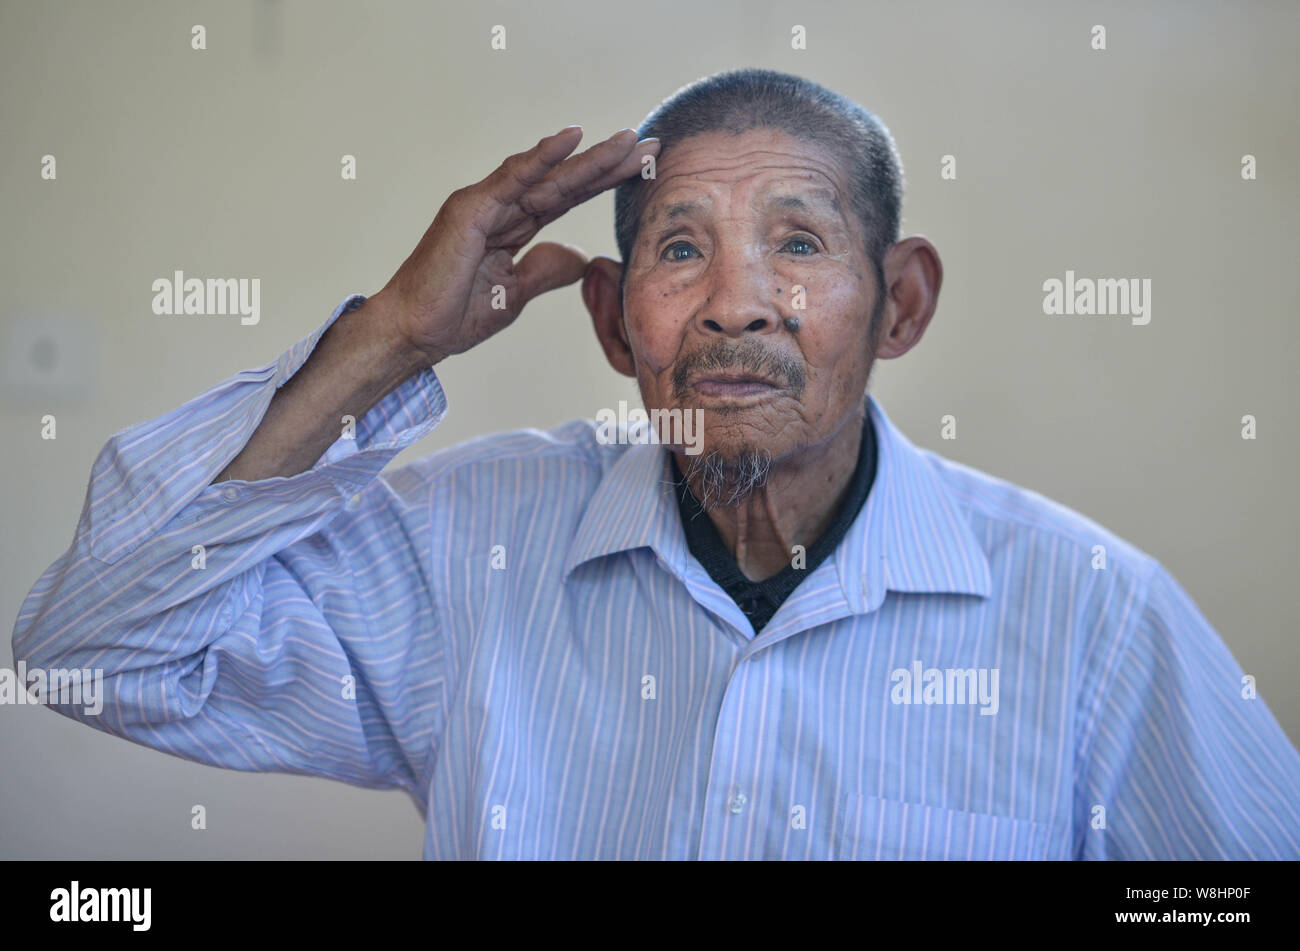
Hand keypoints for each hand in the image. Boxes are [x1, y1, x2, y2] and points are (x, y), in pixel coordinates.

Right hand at [373, 126, 659, 364]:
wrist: (415, 334)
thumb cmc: (453, 316)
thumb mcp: (515, 294)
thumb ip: (547, 270)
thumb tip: (582, 257)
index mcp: (512, 227)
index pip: (568, 198)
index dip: (606, 182)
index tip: (644, 170)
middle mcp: (500, 208)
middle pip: (565, 181)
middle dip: (610, 163)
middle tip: (652, 144)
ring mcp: (485, 205)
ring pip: (547, 176)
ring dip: (589, 157)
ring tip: (628, 140)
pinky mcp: (470, 210)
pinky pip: (512, 179)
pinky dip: (541, 158)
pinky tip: (572, 139)